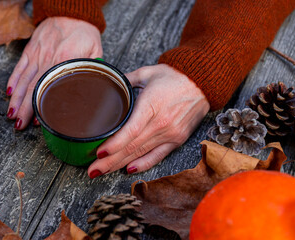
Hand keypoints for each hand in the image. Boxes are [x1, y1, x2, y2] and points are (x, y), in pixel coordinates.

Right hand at [6, 17, 102, 129]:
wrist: (70, 11)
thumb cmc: (84, 32)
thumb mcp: (95, 51)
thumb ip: (92, 70)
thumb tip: (94, 90)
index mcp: (64, 60)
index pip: (49, 87)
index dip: (41, 104)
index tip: (37, 120)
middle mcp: (47, 58)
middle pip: (33, 87)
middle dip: (24, 108)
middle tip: (18, 125)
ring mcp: (37, 54)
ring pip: (24, 79)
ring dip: (16, 98)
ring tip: (11, 114)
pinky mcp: (30, 50)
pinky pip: (20, 67)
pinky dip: (13, 79)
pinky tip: (9, 92)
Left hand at [88, 64, 209, 177]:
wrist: (203, 82)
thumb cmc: (174, 76)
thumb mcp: (147, 73)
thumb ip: (126, 81)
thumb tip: (110, 85)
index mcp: (152, 105)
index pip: (131, 131)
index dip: (114, 145)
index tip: (98, 153)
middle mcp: (162, 124)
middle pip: (132, 147)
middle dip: (110, 160)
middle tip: (92, 170)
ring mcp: (170, 134)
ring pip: (141, 154)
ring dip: (120, 164)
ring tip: (102, 171)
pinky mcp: (177, 140)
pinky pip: (157, 156)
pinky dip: (142, 164)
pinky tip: (128, 169)